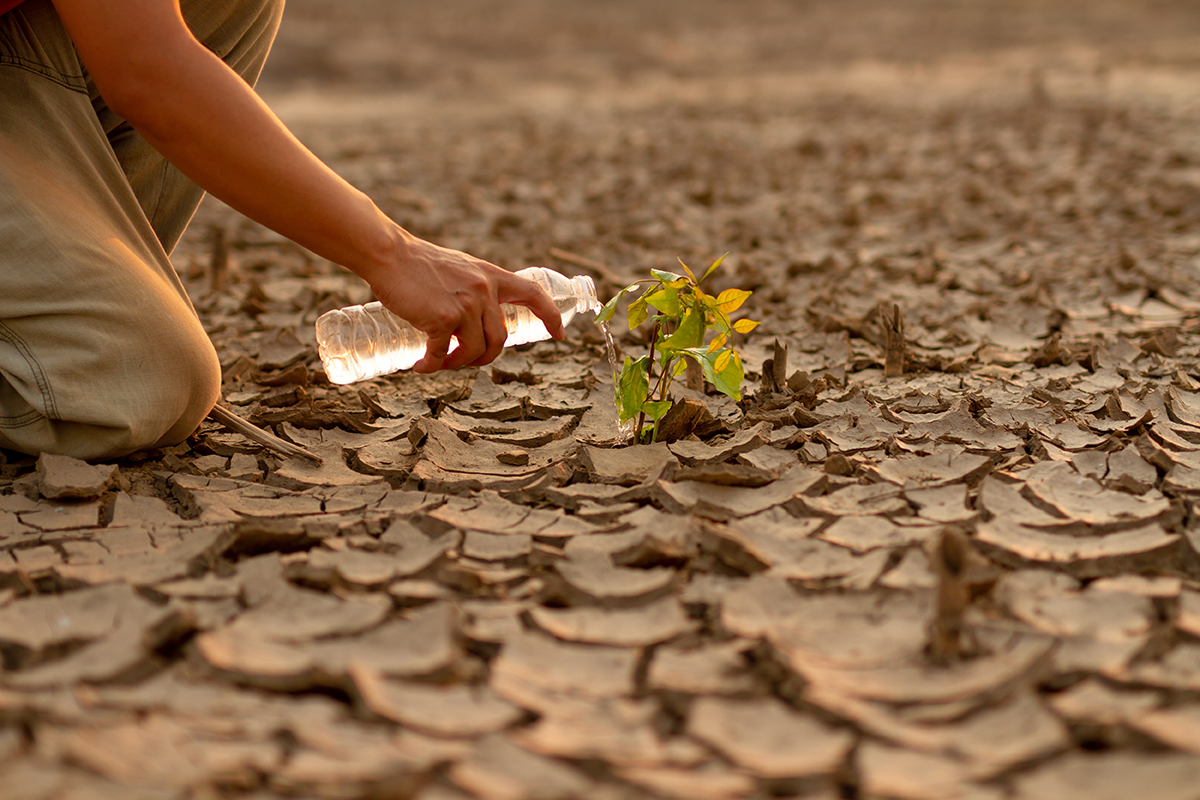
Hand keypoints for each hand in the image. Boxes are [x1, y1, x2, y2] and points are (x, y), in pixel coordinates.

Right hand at [367, 230, 565, 372]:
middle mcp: (483, 290)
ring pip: (474, 351)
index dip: (550, 315)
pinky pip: (441, 353)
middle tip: (462, 359)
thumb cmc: (419, 263)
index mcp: (491, 276)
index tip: (559, 334)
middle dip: (484, 357)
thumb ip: (475, 288)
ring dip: (458, 364)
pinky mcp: (441, 318)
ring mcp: (464, 305)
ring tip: (440, 363)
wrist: (389, 254)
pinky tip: (421, 367)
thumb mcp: (460, 269)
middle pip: (500, 338)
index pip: (533, 294)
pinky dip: (431, 365)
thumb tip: (479, 317)